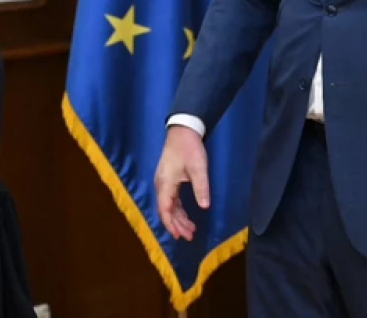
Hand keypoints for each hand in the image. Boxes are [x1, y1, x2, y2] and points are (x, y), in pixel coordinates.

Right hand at [154, 126, 209, 240]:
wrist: (183, 130)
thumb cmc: (190, 149)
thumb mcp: (198, 168)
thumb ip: (201, 188)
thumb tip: (205, 207)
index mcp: (165, 184)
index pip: (165, 210)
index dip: (171, 225)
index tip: (180, 236)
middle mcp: (161, 185)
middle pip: (166, 210)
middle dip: (177, 225)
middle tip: (190, 236)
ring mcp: (164, 182)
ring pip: (169, 205)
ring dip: (178, 218)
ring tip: (190, 229)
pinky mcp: (168, 179)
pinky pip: (171, 199)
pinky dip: (178, 209)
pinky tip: (185, 215)